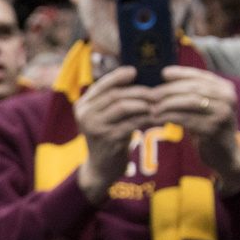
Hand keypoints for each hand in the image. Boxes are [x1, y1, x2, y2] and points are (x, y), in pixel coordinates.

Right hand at [72, 65, 154, 202]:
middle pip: (115, 95)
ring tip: (157, 103)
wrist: (100, 168)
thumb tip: (135, 77)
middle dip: (138, 91)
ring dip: (143, 103)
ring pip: (123, 107)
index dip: (118, 76)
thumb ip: (112, 100)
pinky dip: (146, 119)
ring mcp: (95, 128)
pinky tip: (157, 118)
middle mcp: (85, 115)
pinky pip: (131, 124)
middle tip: (156, 91)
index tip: (134, 71)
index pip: (102, 85)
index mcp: (82, 106)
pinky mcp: (108, 140)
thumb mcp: (104, 117)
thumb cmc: (107, 137)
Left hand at [154, 66, 239, 190]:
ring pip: (189, 102)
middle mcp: (228, 98)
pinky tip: (157, 119)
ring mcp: (222, 114)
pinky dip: (169, 117)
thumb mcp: (205, 107)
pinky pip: (186, 119)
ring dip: (167, 104)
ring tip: (152, 107)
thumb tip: (165, 74)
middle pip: (193, 88)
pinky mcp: (213, 129)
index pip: (200, 76)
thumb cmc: (209, 128)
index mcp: (226, 89)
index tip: (163, 73)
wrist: (225, 156)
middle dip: (169, 90)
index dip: (181, 73)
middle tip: (151, 94)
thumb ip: (192, 92)